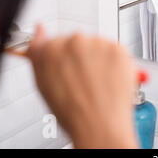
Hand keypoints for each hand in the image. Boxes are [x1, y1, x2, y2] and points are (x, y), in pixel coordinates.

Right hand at [26, 24, 137, 148]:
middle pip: (78, 43)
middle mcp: (75, 41)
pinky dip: (115, 63)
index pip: (56, 42)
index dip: (63, 59)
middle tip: (84, 81)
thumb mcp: (43, 84)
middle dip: (82, 58)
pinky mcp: (118, 48)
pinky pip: (116, 51)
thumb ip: (39, 54)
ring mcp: (98, 43)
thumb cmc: (72, 111)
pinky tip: (110, 80)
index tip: (68, 68)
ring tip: (98, 84)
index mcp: (51, 48)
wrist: (99, 125)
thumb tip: (39, 32)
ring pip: (98, 46)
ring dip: (99, 60)